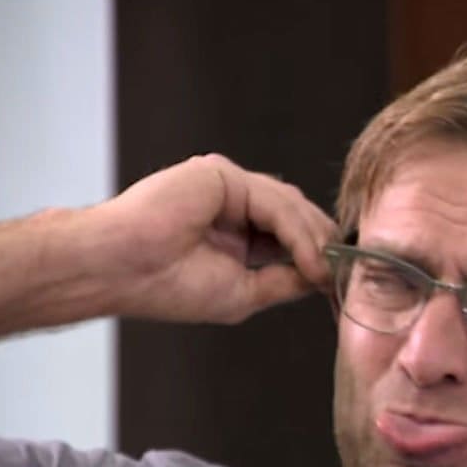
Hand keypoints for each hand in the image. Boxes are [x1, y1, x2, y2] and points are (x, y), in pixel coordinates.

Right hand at [89, 154, 336, 322]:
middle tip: (346, 277)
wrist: (120, 270)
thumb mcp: (244, 292)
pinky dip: (298, 234)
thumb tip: (324, 278)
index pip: (294, 234)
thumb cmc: (167, 286)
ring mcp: (229, 185)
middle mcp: (236, 201)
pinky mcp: (222, 174)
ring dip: (316, 244)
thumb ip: (284, 280)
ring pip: (292, 208)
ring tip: (326, 275)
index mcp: (239, 228)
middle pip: (300, 216)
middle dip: (326, 247)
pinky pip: (275, 204)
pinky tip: (310, 262)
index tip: (343, 285)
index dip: (321, 256)